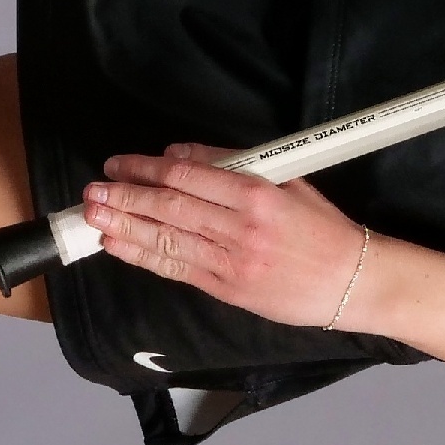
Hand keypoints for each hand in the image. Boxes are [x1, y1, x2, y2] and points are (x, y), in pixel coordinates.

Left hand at [85, 152, 375, 326]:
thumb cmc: (324, 229)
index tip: (120, 164)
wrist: (352, 282)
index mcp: (259, 194)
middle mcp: (241, 228)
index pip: (189, 177)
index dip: (148, 169)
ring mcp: (232, 262)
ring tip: (92, 216)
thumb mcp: (291, 181)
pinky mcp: (227, 289)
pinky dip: (143, 256)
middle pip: (170, 208)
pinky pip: (176, 269)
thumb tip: (182, 155)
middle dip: (125, 197)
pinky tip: (118, 245)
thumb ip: (238, 165)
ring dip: (124, 227)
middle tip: (93, 190)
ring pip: (166, 239)